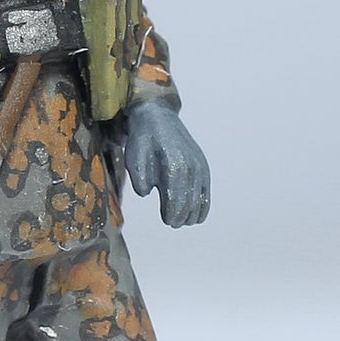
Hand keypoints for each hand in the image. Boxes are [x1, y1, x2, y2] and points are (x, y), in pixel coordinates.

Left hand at [124, 98, 210, 227]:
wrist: (158, 118)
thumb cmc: (143, 140)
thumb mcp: (133, 157)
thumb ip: (139, 177)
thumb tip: (146, 193)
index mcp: (173, 165)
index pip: (176, 199)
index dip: (173, 214)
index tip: (167, 221)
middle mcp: (190, 167)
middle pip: (189, 202)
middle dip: (181, 216)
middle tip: (171, 222)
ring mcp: (199, 166)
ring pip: (200, 200)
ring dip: (191, 213)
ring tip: (181, 220)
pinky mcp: (203, 167)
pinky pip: (206, 192)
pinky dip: (203, 206)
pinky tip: (196, 216)